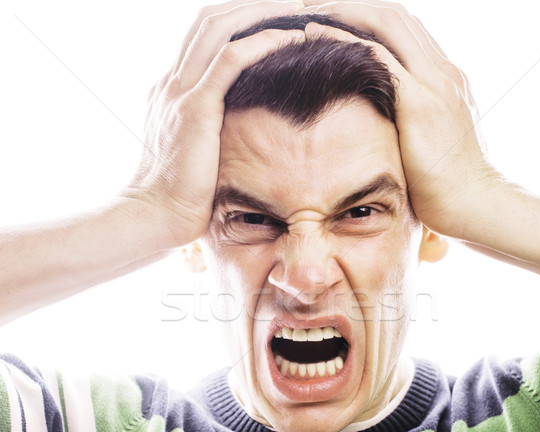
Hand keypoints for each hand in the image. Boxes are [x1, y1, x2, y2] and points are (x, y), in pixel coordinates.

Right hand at [125, 0, 304, 248]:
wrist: (156, 216)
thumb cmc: (179, 194)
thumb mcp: (192, 152)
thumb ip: (207, 130)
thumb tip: (233, 133)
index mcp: (172, 90)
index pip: (204, 36)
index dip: (237, 19)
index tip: (273, 17)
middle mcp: (173, 82)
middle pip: (210, 19)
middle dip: (252, 5)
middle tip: (292, 3)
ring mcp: (180, 92)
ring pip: (220, 29)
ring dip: (262, 13)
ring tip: (297, 9)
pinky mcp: (194, 110)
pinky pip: (229, 62)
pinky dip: (261, 44)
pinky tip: (289, 39)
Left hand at [303, 0, 499, 237]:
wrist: (473, 202)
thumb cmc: (449, 184)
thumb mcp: (432, 143)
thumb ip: (413, 123)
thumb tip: (386, 126)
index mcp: (445, 78)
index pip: (406, 30)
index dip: (369, 17)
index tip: (337, 18)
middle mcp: (441, 71)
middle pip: (394, 14)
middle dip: (352, 4)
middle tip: (314, 6)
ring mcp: (434, 82)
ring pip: (385, 22)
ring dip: (344, 11)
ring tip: (308, 12)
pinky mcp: (419, 102)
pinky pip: (376, 56)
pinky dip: (343, 39)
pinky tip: (314, 34)